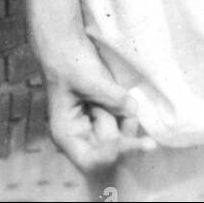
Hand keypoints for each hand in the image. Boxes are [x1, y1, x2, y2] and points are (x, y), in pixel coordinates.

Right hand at [39, 33, 156, 174]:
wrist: (65, 42)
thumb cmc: (68, 60)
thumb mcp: (88, 78)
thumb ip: (110, 97)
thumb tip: (132, 110)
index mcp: (66, 133)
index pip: (92, 161)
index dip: (115, 156)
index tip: (138, 143)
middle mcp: (79, 135)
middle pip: (109, 151)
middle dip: (124, 133)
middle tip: (127, 106)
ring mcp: (92, 125)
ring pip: (119, 136)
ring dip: (126, 119)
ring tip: (116, 93)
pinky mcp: (103, 113)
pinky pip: (121, 121)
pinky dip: (127, 111)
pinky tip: (121, 94)